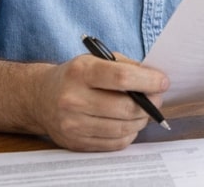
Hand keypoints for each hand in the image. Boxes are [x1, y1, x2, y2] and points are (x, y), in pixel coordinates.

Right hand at [34, 53, 168, 150]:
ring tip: (144, 111)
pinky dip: (128, 134)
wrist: (40, 97)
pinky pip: (114, 144)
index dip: (148, 81)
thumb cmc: (76, 76)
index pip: (122, 78)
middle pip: (125, 107)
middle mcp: (73, 99)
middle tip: (157, 99)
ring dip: (141, 121)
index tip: (163, 82)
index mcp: (81, 72)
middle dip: (149, 104)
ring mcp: (72, 124)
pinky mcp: (75, 142)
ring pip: (122, 129)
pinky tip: (129, 124)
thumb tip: (156, 80)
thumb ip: (127, 66)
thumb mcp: (96, 60)